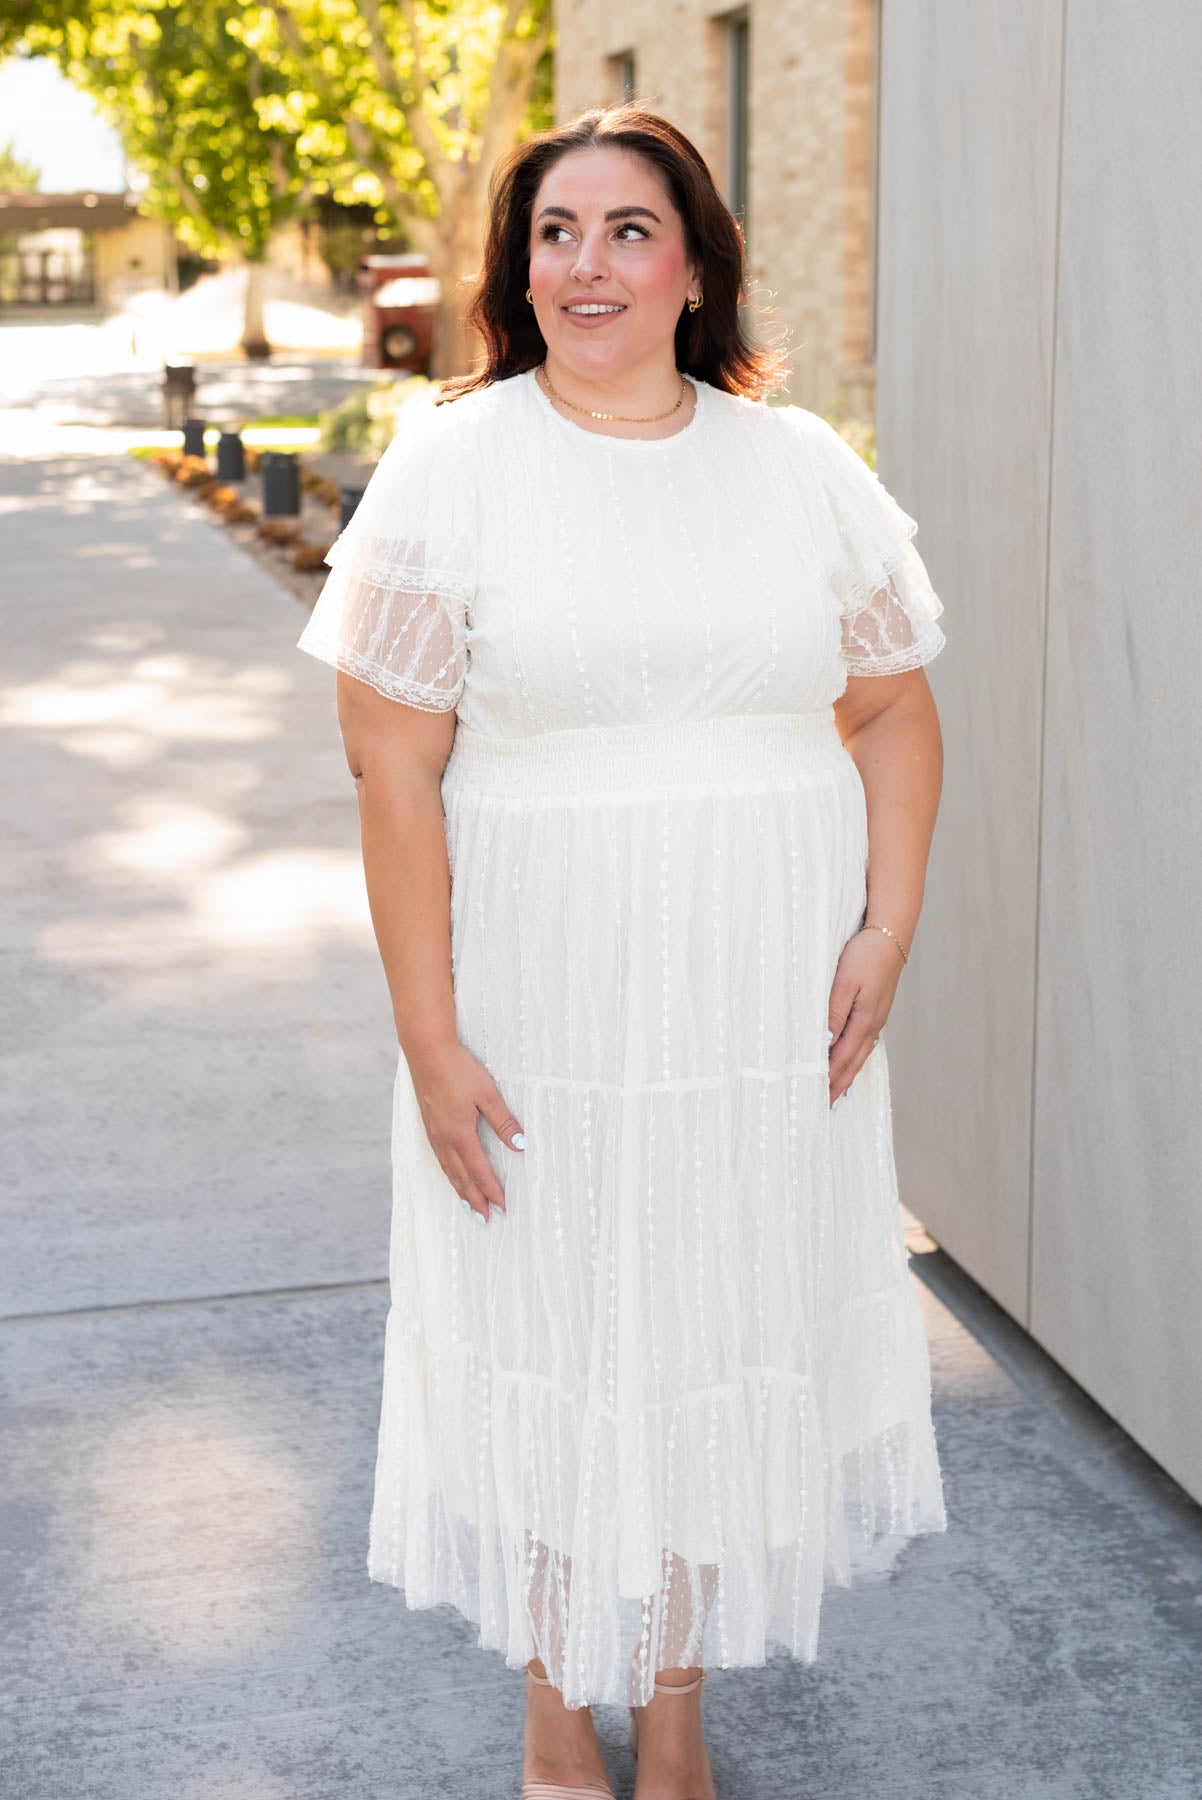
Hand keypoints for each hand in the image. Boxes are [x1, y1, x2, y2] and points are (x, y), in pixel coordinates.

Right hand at [406, 1038, 524, 1219]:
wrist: (427, 1051)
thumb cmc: (459, 1069)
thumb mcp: (488, 1094)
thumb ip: (504, 1122)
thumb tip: (521, 1146)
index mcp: (461, 1135)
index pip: (480, 1171)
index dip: (492, 1191)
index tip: (503, 1207)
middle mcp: (445, 1139)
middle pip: (462, 1178)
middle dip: (475, 1200)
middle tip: (485, 1219)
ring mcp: (434, 1133)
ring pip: (449, 1170)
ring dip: (460, 1190)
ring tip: (469, 1206)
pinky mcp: (428, 1125)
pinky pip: (440, 1159)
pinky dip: (449, 1174)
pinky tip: (452, 1175)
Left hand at [827, 927, 904, 1105]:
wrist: (891, 935)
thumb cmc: (865, 956)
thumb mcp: (845, 982)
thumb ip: (835, 1013)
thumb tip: (825, 1042)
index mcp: (864, 1021)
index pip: (842, 1059)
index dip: (830, 1079)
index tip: (817, 1098)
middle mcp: (873, 1025)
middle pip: (853, 1062)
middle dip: (838, 1084)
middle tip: (824, 1105)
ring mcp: (876, 1018)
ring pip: (859, 1053)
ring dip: (847, 1073)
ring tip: (835, 1091)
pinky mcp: (876, 1009)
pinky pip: (863, 1042)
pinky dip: (854, 1057)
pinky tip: (849, 1059)